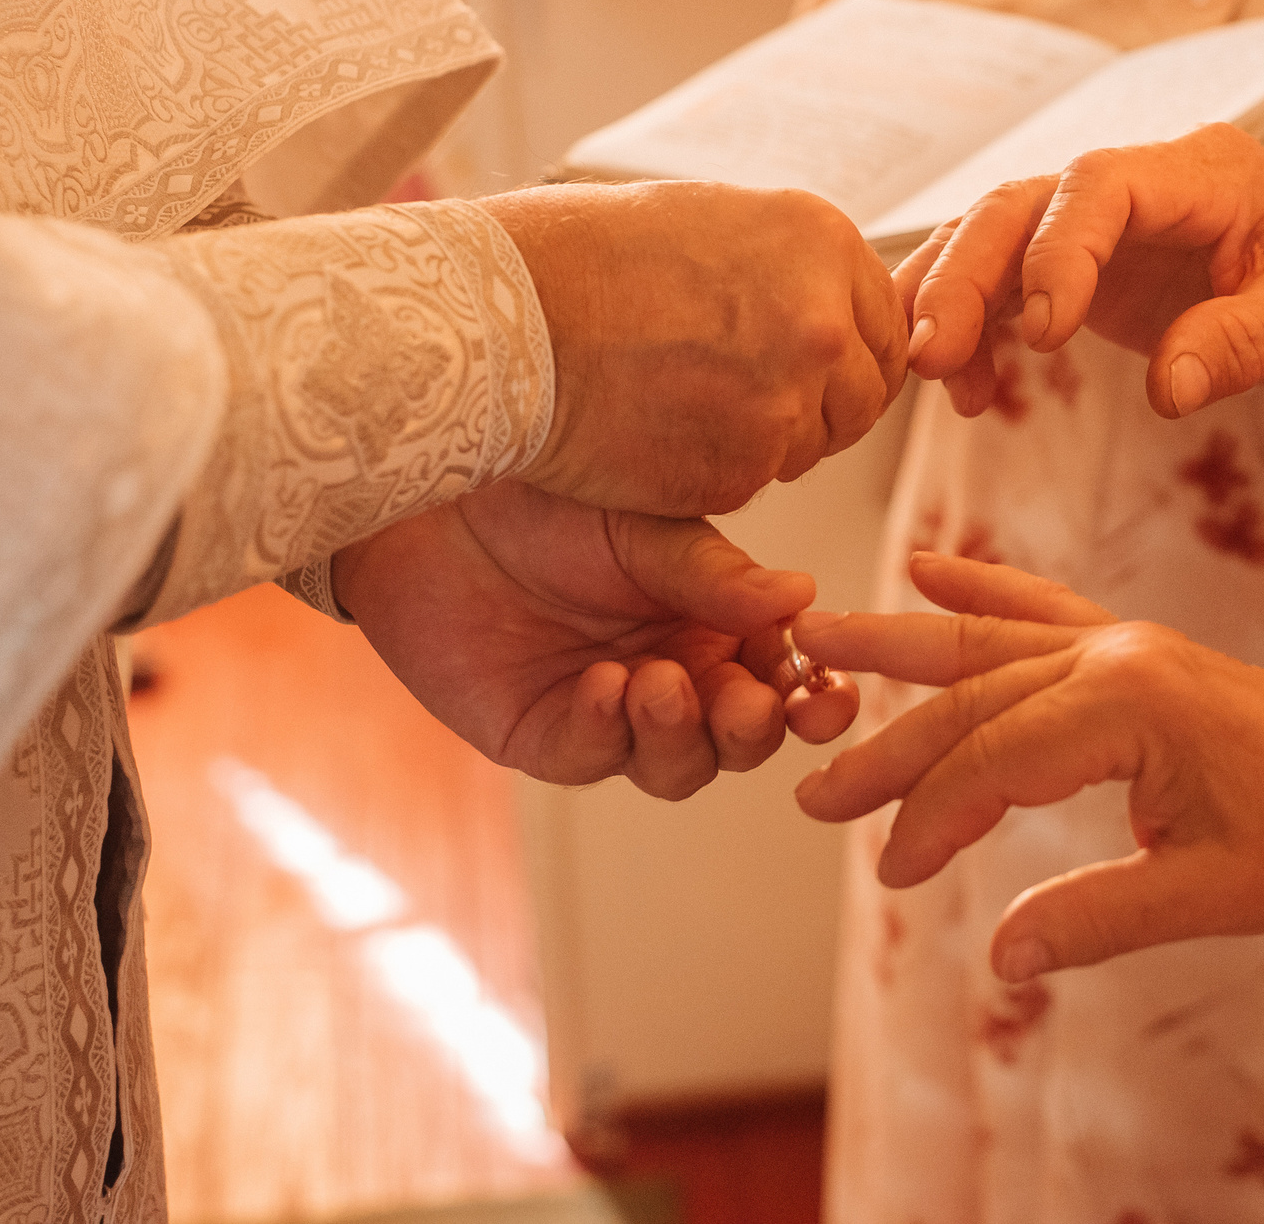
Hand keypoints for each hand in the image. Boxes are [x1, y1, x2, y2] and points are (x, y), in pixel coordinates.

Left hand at [335, 479, 859, 797]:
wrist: (437, 498)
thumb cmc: (548, 495)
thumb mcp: (648, 526)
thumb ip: (718, 575)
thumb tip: (804, 598)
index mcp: (715, 622)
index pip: (783, 677)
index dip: (814, 695)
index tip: (825, 694)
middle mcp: (674, 673)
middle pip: (739, 739)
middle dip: (751, 731)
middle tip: (744, 702)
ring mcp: (610, 712)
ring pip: (676, 768)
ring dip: (679, 735)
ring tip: (656, 682)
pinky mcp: (542, 734)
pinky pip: (591, 757)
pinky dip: (605, 730)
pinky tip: (601, 686)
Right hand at [480, 182, 905, 515]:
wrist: (505, 315)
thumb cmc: (583, 257)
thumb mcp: (712, 221)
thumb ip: (792, 268)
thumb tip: (834, 306)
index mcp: (825, 243)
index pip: (885, 328)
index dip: (845, 356)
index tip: (803, 367)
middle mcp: (824, 320)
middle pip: (862, 397)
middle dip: (815, 405)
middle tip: (739, 396)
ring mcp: (788, 399)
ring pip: (810, 446)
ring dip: (763, 439)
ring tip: (680, 401)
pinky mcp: (743, 468)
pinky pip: (752, 480)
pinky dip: (711, 470)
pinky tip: (654, 431)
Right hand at [792, 554, 1263, 979]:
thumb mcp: (1211, 895)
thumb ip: (1100, 917)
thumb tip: (1003, 957)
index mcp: (1132, 703)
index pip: (995, 758)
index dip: (933, 819)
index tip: (891, 871)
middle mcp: (1116, 654)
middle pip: (973, 697)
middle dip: (888, 746)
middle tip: (810, 790)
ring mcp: (1123, 640)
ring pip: (990, 642)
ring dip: (902, 644)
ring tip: (816, 632)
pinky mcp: (1132, 647)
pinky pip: (1041, 608)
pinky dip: (983, 589)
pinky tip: (927, 569)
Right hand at [898, 124, 1263, 419]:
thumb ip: (1244, 344)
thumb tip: (1168, 389)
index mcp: (1203, 172)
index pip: (1101, 184)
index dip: (1058, 249)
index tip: (1044, 333)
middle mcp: (1140, 183)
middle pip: (1023, 204)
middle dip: (967, 273)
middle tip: (932, 355)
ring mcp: (1103, 223)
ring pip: (996, 236)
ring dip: (948, 297)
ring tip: (925, 373)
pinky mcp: (1083, 265)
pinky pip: (1004, 283)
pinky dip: (973, 330)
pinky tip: (968, 392)